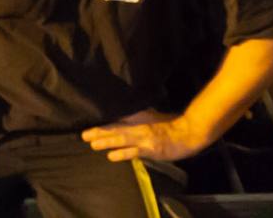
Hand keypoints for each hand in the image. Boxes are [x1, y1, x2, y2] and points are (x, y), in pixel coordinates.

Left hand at [81, 110, 211, 163]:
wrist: (188, 132)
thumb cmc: (171, 124)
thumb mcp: (152, 115)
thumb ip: (138, 115)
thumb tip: (124, 116)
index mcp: (139, 117)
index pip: (117, 120)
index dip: (103, 123)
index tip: (89, 125)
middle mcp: (139, 125)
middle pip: (115, 128)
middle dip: (99, 132)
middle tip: (83, 135)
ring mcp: (144, 137)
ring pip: (121, 139)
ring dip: (105, 142)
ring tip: (92, 144)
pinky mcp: (151, 149)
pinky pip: (133, 152)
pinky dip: (121, 153)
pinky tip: (111, 156)